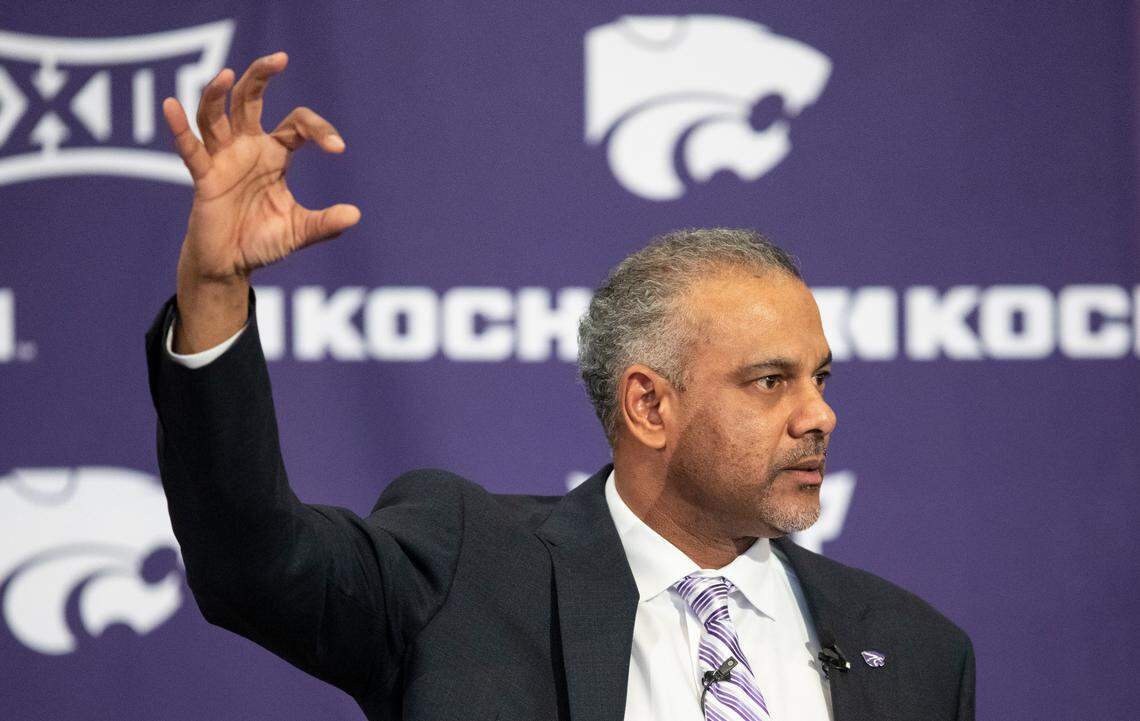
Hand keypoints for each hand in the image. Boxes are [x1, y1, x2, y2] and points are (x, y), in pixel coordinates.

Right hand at [162, 51, 359, 350]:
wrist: (232, 266)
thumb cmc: (263, 241)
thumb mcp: (299, 231)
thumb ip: (325, 223)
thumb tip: (355, 215)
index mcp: (275, 155)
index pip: (297, 125)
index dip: (319, 130)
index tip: (338, 148)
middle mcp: (247, 148)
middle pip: (249, 100)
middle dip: (261, 76)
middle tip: (280, 58)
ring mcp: (223, 159)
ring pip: (216, 116)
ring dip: (218, 95)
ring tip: (225, 74)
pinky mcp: (204, 177)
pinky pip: (190, 149)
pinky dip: (179, 128)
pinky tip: (171, 106)